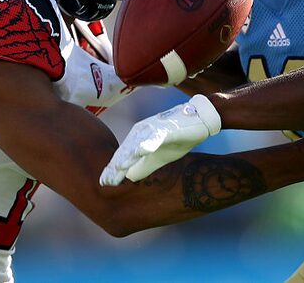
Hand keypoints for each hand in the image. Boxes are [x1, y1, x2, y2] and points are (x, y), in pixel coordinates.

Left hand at [99, 94, 220, 185]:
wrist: (199, 119)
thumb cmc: (178, 138)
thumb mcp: (159, 157)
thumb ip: (144, 165)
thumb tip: (129, 177)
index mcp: (138, 139)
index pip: (122, 156)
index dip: (113, 170)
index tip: (104, 183)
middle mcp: (142, 132)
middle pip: (126, 151)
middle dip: (115, 166)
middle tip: (106, 181)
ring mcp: (153, 129)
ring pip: (137, 144)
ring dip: (128, 156)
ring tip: (119, 167)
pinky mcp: (166, 128)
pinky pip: (155, 137)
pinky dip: (148, 144)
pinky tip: (141, 152)